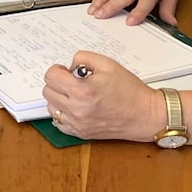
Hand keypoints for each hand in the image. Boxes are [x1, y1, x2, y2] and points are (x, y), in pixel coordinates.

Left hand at [41, 51, 162, 141]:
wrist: (144, 114)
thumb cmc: (129, 89)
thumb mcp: (107, 64)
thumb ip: (83, 58)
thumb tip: (69, 66)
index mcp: (82, 90)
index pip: (50, 77)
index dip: (57, 70)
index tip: (66, 71)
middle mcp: (77, 109)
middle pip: (48, 92)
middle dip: (57, 83)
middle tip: (72, 81)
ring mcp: (78, 124)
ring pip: (51, 108)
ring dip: (58, 98)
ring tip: (75, 94)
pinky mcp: (81, 133)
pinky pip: (59, 123)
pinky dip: (63, 114)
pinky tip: (75, 107)